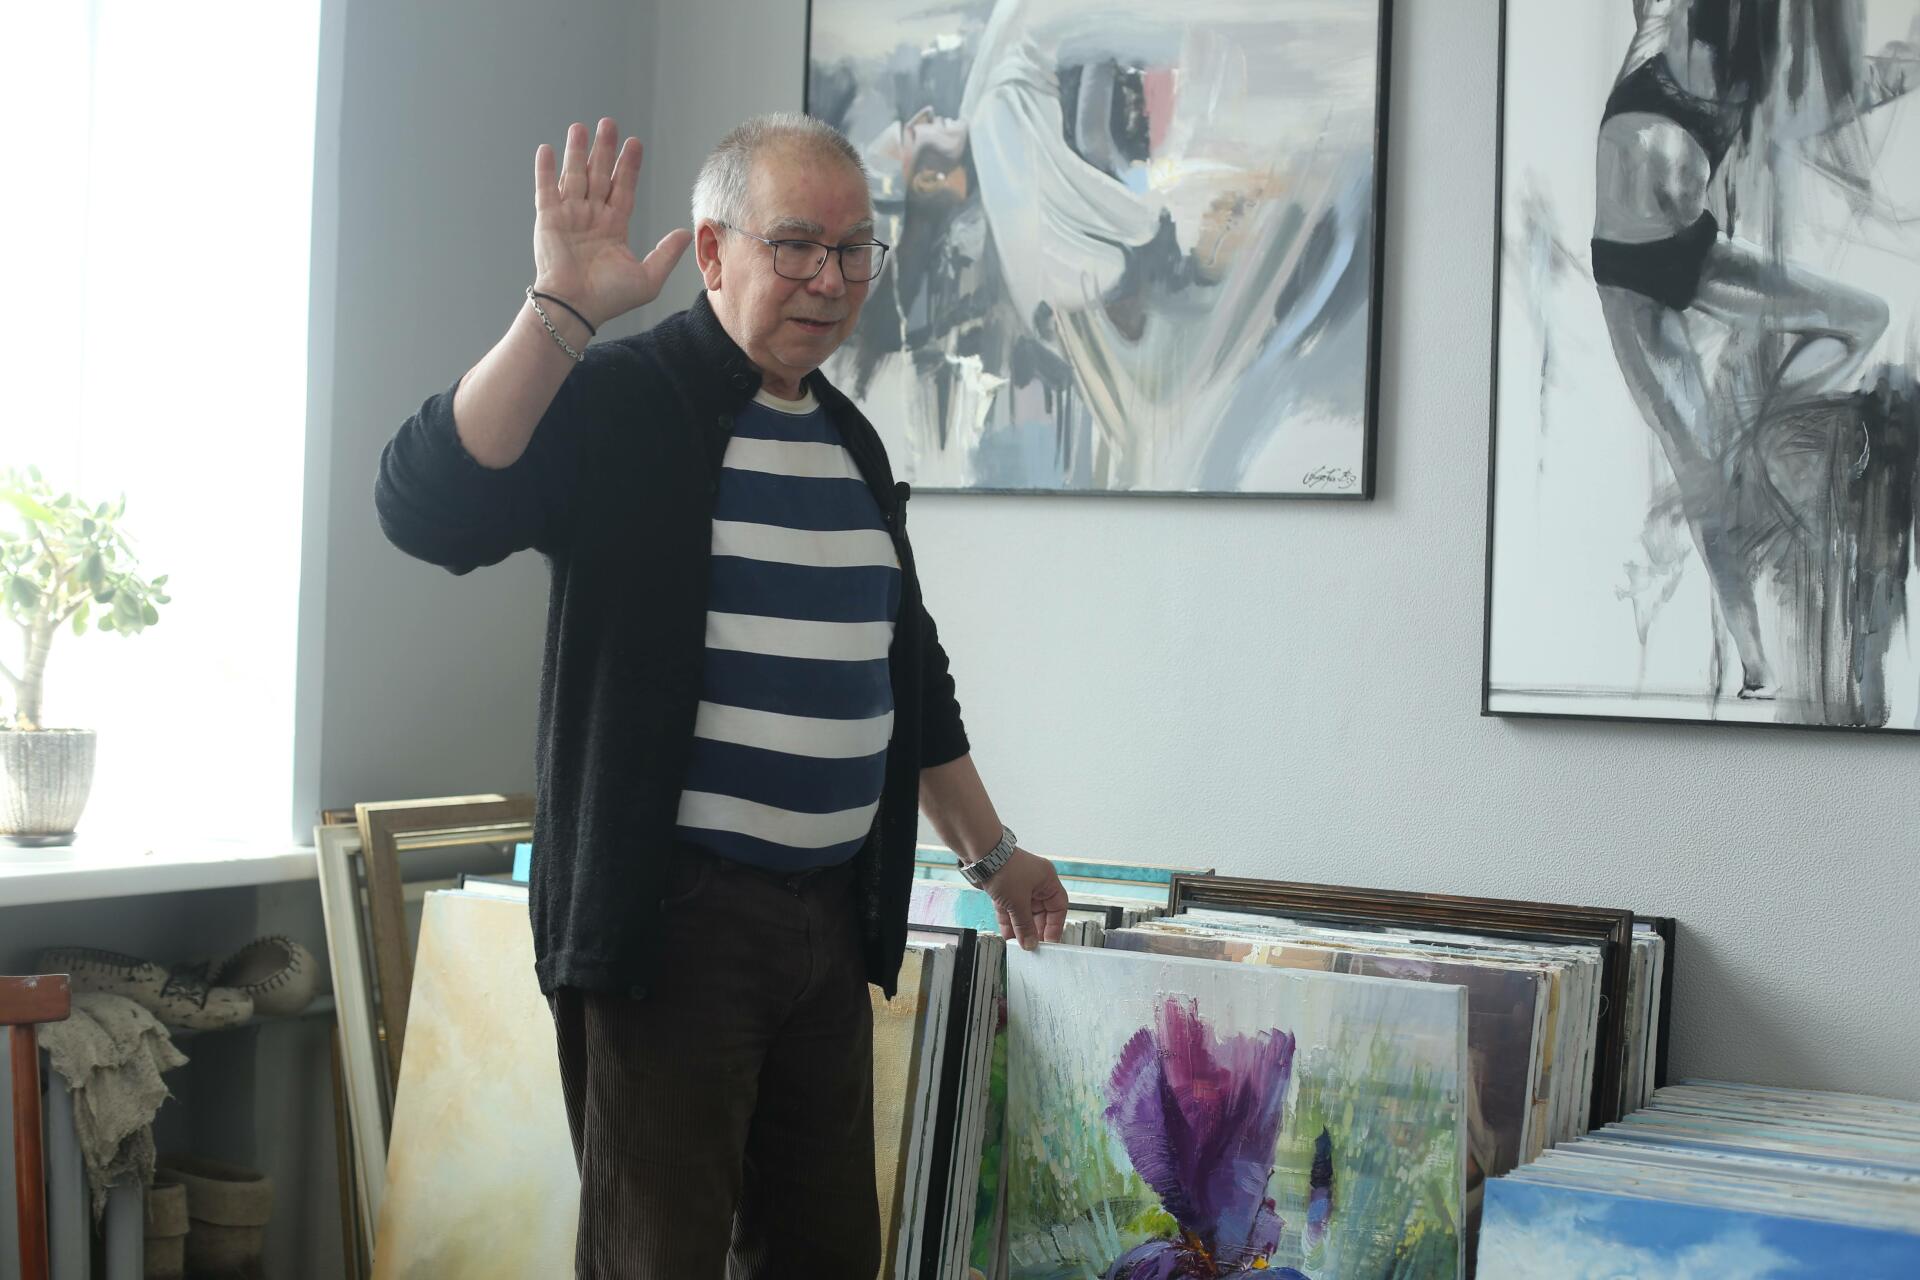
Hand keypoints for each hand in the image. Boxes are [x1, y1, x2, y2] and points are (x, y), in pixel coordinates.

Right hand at [532, 118, 691, 327]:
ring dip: (577, 151)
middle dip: (605, 149)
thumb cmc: (610, 299)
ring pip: (574, 176)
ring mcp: (569, 216)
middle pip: (599, 175)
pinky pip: (546, 189)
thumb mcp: (648, 277)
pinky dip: (546, 170)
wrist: (576, 308)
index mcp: (613, 227)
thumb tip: (685, 232)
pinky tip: (548, 149)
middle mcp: (591, 217)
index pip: (623, 188)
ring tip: (581, 127)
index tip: (635, 143)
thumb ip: (666, 253)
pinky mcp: (548, 220)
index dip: (629, 166)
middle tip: (609, 123)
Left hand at [985, 849, 1067, 951]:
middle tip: (1032, 946)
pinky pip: (1009, 909)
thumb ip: (1025, 926)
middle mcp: (1035, 882)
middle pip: (1040, 912)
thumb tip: (1030, 943)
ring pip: (1023, 912)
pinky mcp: (1003, 889)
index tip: (1049, 942)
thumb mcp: (1018, 903)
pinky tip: (1008, 935)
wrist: (980, 855)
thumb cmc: (1004, 868)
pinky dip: (1008, 922)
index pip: (1058, 907)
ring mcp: (1018, 886)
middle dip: (1034, 930)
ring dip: (1020, 928)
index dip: (1055, 926)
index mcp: (1047, 880)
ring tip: (1019, 944)